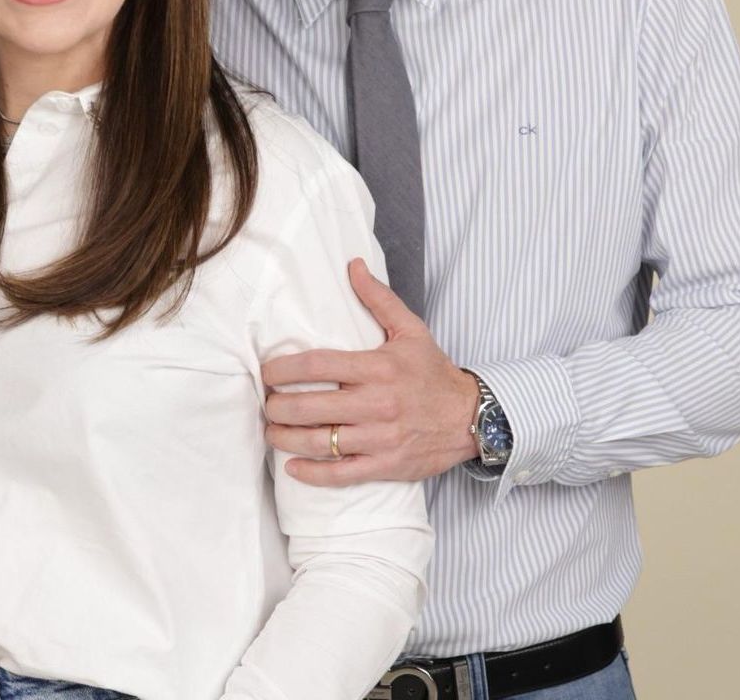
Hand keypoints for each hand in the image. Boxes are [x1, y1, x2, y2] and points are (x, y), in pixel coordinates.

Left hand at [262, 259, 479, 484]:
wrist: (472, 416)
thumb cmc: (435, 372)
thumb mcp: (411, 330)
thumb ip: (378, 299)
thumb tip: (353, 265)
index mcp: (378, 368)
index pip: (317, 365)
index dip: (284, 369)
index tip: (267, 372)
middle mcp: (377, 403)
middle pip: (311, 406)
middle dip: (278, 407)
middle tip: (267, 404)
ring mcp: (381, 438)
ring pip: (320, 442)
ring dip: (286, 439)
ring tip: (272, 432)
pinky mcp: (387, 465)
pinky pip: (341, 474)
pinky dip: (312, 473)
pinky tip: (293, 467)